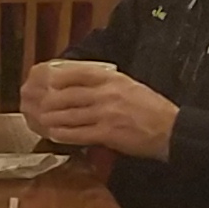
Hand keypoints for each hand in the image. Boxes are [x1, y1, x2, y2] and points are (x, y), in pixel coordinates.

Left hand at [18, 63, 178, 159]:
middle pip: (69, 94)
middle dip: (50, 100)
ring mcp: (106, 114)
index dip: (59, 76)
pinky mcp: (107, 134)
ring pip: (69, 114)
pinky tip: (54, 135)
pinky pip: (78, 134)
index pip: (79, 72)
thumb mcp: (130, 86)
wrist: (171, 129)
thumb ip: (107, 85)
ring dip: (52, 118)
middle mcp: (107, 93)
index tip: (46, 80)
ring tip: (41, 120)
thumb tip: (83, 86)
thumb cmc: (152, 109)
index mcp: (113, 79)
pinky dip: (63, 134)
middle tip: (37, 104)